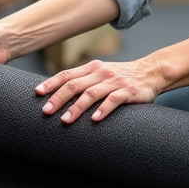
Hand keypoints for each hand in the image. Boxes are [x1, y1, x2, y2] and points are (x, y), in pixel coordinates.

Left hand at [35, 58, 163, 122]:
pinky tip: (95, 119)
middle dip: (58, 98)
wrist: (151, 72)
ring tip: (65, 120)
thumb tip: (59, 93)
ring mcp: (115, 82)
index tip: (37, 93)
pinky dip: (103, 109)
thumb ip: (84, 80)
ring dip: (77, 107)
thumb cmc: (122, 77)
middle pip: (75, 85)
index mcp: (92, 68)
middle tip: (46, 111)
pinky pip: (114, 100)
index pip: (67, 74)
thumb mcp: (102, 73)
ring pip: (91, 93)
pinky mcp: (128, 91)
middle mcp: (101, 73)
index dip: (51, 83)